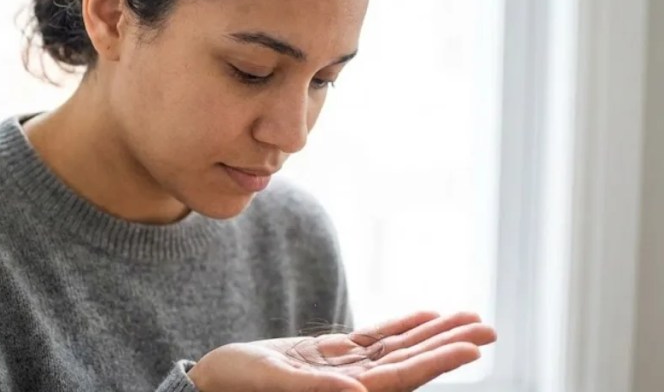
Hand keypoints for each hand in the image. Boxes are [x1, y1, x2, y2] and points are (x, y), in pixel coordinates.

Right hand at [187, 311, 496, 391]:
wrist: (212, 379)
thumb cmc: (235, 383)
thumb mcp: (273, 382)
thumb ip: (317, 389)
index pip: (402, 376)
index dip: (439, 361)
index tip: (474, 347)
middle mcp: (352, 384)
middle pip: (411, 361)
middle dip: (449, 344)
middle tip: (488, 327)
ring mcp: (344, 368)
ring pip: (398, 347)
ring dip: (433, 332)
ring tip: (468, 317)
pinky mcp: (330, 355)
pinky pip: (374, 338)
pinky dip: (401, 327)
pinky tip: (425, 316)